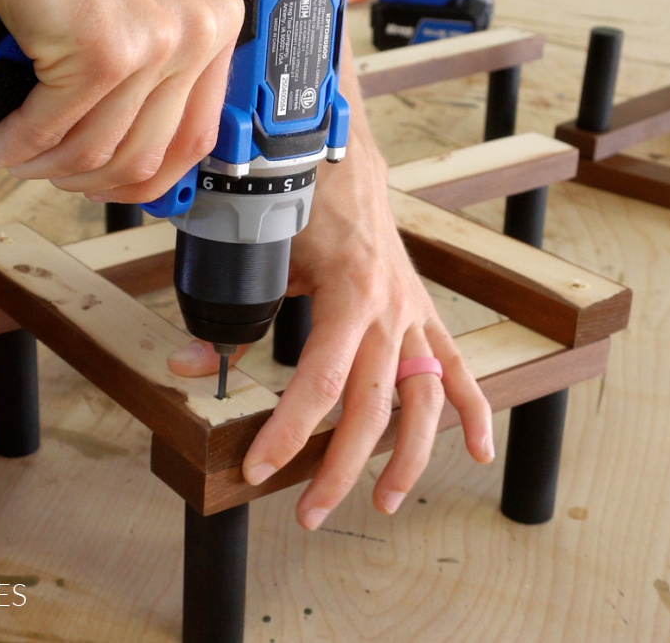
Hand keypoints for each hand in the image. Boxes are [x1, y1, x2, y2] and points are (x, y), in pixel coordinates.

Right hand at [0, 0, 245, 201]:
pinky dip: (11, 143)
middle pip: (144, 159)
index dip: (144, 177)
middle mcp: (198, 35)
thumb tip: (140, 152)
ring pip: (95, 154)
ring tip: (9, 145)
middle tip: (46, 166)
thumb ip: (159, 70)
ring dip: (40, 164)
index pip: (196, 139)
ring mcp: (154, 46)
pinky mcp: (101, 54)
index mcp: (216, 27)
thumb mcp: (145, 7)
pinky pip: (50, 132)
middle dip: (84, 180)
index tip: (107, 184)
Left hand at [169, 129, 494, 529]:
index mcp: (350, 296)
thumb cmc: (299, 205)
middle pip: (372, 407)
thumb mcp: (263, 259)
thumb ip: (233, 319)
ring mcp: (415, 315)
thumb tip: (188, 367)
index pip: (320, 382)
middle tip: (307, 513)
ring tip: (383, 503)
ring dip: (409, 458)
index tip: (260, 470)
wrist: (345, 156)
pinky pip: (458, 369)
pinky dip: (476, 410)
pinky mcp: (425, 314)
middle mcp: (392, 312)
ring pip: (423, 401)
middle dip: (340, 468)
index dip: (289, 432)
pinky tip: (481, 451)